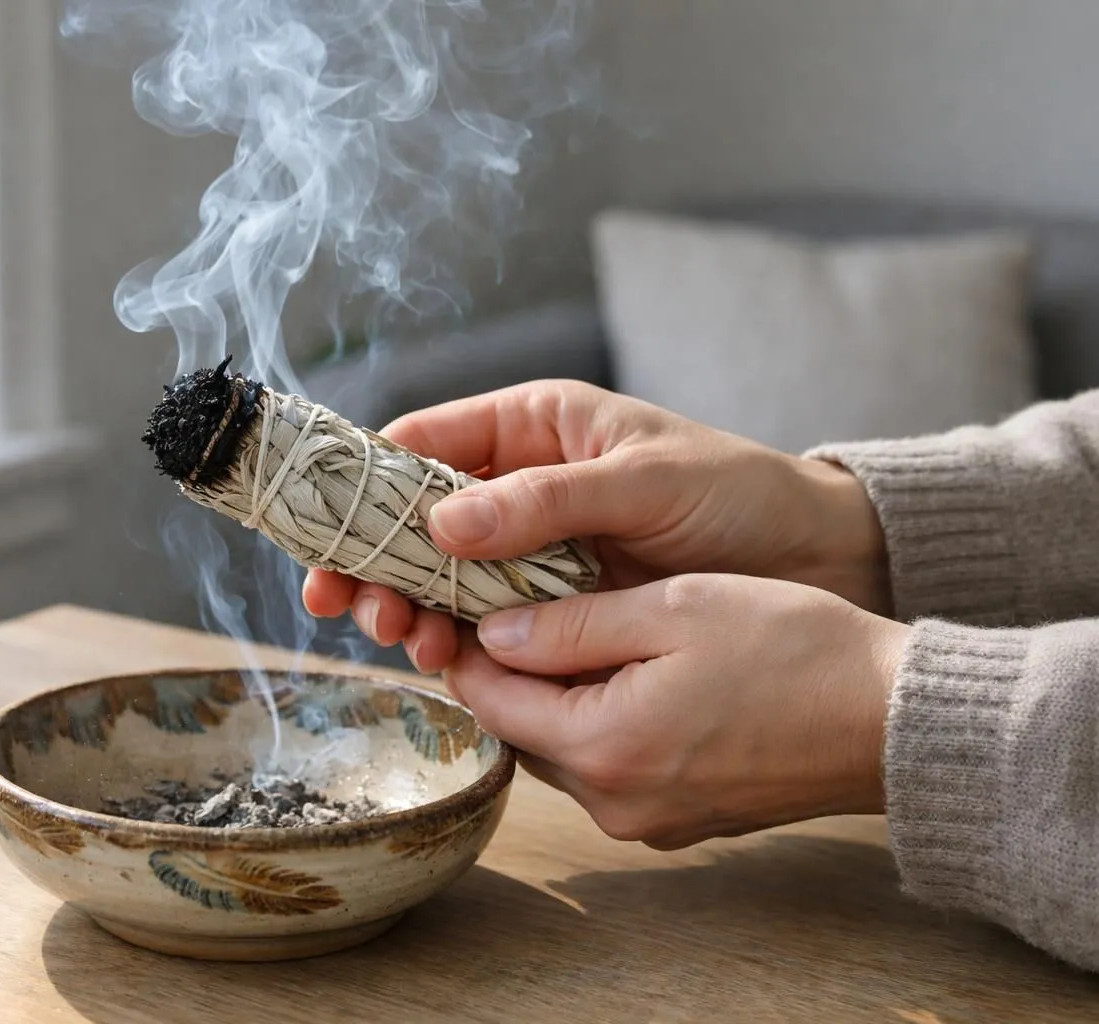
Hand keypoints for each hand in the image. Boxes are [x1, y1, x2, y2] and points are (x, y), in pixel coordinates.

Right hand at [302, 380, 889, 672]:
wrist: (813, 556)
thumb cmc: (736, 493)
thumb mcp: (644, 481)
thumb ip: (545, 500)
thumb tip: (442, 522)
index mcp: (534, 424)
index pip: (424, 442)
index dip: (365, 484)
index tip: (327, 530)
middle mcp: (520, 483)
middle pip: (416, 517)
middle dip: (375, 560)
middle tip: (350, 605)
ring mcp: (534, 547)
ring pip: (443, 573)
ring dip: (410, 606)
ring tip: (403, 638)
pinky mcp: (555, 602)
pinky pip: (488, 618)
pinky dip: (458, 639)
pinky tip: (444, 658)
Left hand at [446, 574, 909, 847]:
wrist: (894, 719)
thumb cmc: (794, 649)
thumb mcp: (671, 610)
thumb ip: (569, 624)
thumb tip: (492, 631)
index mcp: (603, 748)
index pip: (489, 699)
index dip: (468, 643)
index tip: (469, 593)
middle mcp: (614, 803)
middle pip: (520, 729)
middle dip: (511, 669)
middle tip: (520, 601)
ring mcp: (648, 821)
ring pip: (562, 749)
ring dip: (557, 694)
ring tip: (577, 627)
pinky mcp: (680, 820)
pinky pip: (609, 768)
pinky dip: (602, 721)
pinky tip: (629, 672)